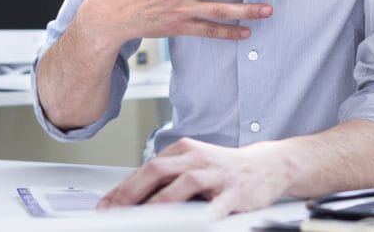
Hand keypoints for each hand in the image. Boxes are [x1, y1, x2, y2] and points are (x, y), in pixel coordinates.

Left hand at [98, 138, 290, 217]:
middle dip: (132, 192)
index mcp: (183, 151)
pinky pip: (217, 204)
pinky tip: (193, 222)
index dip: (123, 188)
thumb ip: (167, 178)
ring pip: (184, 185)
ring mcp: (216, 174)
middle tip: (113, 211)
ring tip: (142, 218)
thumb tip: (134, 198)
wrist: (267, 165)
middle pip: (158, 171)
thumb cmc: (224, 169)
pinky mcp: (235, 191)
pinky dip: (203, 213)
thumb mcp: (193, 165)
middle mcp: (197, 158)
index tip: (106, 205)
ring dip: (160, 203)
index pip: (146, 168)